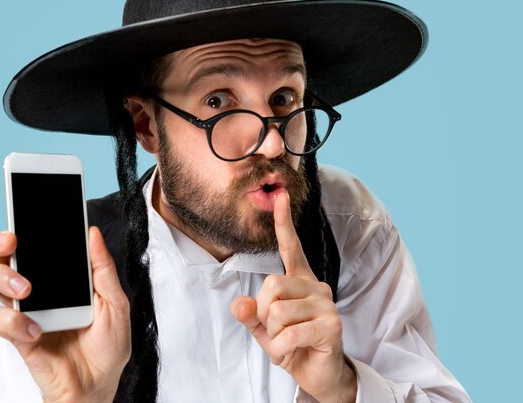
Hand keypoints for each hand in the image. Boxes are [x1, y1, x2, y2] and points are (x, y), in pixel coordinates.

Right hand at [0, 227, 130, 402]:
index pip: (38, 247)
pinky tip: (36, 331)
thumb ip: (102, 269)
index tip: (29, 214)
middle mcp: (38, 290)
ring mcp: (25, 311)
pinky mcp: (16, 335)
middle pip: (6, 257)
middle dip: (1, 243)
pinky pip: (0, 320)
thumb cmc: (107, 346)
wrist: (98, 386)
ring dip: (5, 279)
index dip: (28, 228)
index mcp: (61, 278)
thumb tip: (92, 233)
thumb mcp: (115, 303)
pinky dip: (14, 323)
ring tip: (26, 289)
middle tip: (12, 241)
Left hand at [230, 191, 356, 402]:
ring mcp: (326, 304)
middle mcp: (315, 286)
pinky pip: (289, 334)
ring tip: (285, 344)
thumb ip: (250, 313)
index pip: (291, 247)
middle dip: (262, 313)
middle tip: (273, 332)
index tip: (281, 196)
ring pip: (278, 312)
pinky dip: (280, 349)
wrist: (318, 375)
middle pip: (271, 285)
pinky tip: (292, 353)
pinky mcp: (332, 325)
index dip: (283, 223)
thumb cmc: (292, 345)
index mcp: (299, 280)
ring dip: (272, 336)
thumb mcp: (263, 328)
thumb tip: (239, 304)